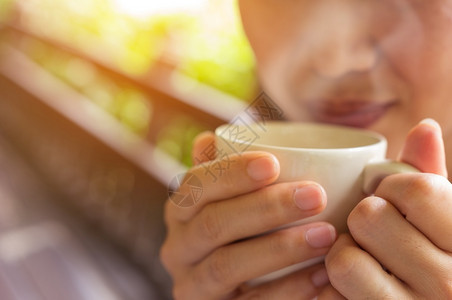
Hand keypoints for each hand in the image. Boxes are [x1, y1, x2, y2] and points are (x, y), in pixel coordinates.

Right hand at [160, 132, 336, 299]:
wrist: (244, 284)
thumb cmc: (242, 228)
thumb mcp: (229, 198)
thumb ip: (222, 172)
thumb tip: (207, 140)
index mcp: (181, 211)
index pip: (196, 185)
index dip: (231, 173)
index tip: (274, 164)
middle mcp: (178, 248)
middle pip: (213, 225)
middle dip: (265, 208)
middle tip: (315, 196)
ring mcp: (193, 286)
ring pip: (226, 266)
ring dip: (279, 249)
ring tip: (326, 235)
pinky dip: (288, 290)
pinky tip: (322, 275)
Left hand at [324, 119, 451, 298]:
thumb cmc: (439, 262)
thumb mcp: (447, 221)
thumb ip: (433, 176)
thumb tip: (423, 127)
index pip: (417, 188)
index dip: (392, 186)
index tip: (394, 198)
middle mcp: (450, 283)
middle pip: (370, 217)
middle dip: (365, 219)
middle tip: (378, 234)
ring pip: (345, 258)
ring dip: (346, 254)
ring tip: (366, 261)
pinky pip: (330, 296)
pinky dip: (334, 289)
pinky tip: (355, 289)